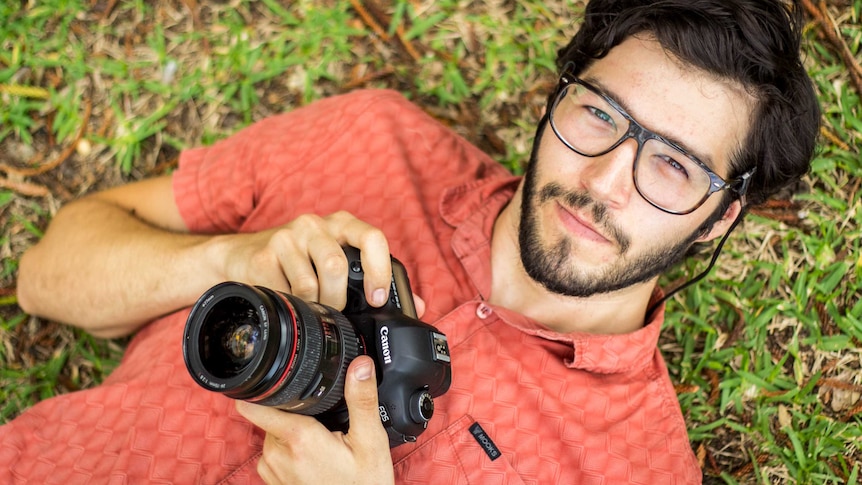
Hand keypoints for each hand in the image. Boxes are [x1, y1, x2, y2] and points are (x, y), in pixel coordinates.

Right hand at [214, 211, 393, 310]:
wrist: (241, 256)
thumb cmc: (300, 262)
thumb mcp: (340, 264)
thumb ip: (377, 282)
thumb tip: (418, 306)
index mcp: (343, 225)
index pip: (372, 237)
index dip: (379, 270)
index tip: (377, 299)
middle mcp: (316, 225)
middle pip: (337, 266)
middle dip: (338, 300)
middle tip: (335, 311)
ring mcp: (288, 236)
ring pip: (310, 282)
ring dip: (314, 305)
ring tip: (311, 307)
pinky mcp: (264, 253)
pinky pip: (285, 291)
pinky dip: (291, 304)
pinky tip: (287, 299)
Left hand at [236, 356, 394, 484]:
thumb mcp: (370, 441)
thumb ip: (362, 400)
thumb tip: (360, 365)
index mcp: (298, 438)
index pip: (256, 405)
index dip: (262, 389)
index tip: (275, 381)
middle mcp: (277, 454)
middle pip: (274, 414)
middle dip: (297, 413)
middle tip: (326, 425)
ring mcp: (273, 470)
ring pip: (275, 433)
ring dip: (295, 432)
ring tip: (324, 444)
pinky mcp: (274, 481)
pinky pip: (276, 453)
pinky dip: (293, 450)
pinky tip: (317, 459)